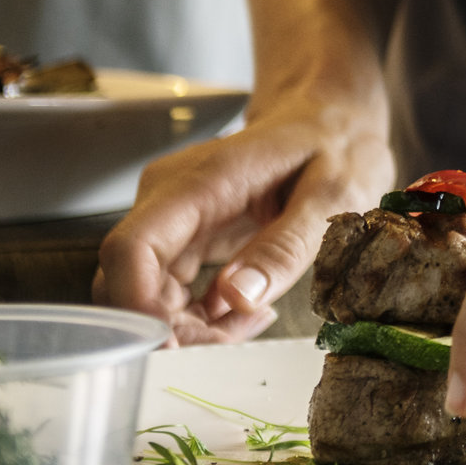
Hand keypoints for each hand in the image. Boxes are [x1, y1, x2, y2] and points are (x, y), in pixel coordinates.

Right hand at [95, 91, 397, 344]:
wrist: (330, 119)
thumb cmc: (336, 146)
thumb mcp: (334, 195)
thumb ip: (286, 246)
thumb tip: (237, 297)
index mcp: (201, 181)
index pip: (130, 249)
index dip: (137, 307)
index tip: (176, 346)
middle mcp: (170, 197)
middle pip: (131, 283)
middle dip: (173, 329)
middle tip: (239, 335)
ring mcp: (172, 217)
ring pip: (147, 295)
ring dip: (190, 327)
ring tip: (255, 320)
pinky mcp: (183, 236)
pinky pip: (168, 292)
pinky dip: (200, 316)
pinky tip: (247, 310)